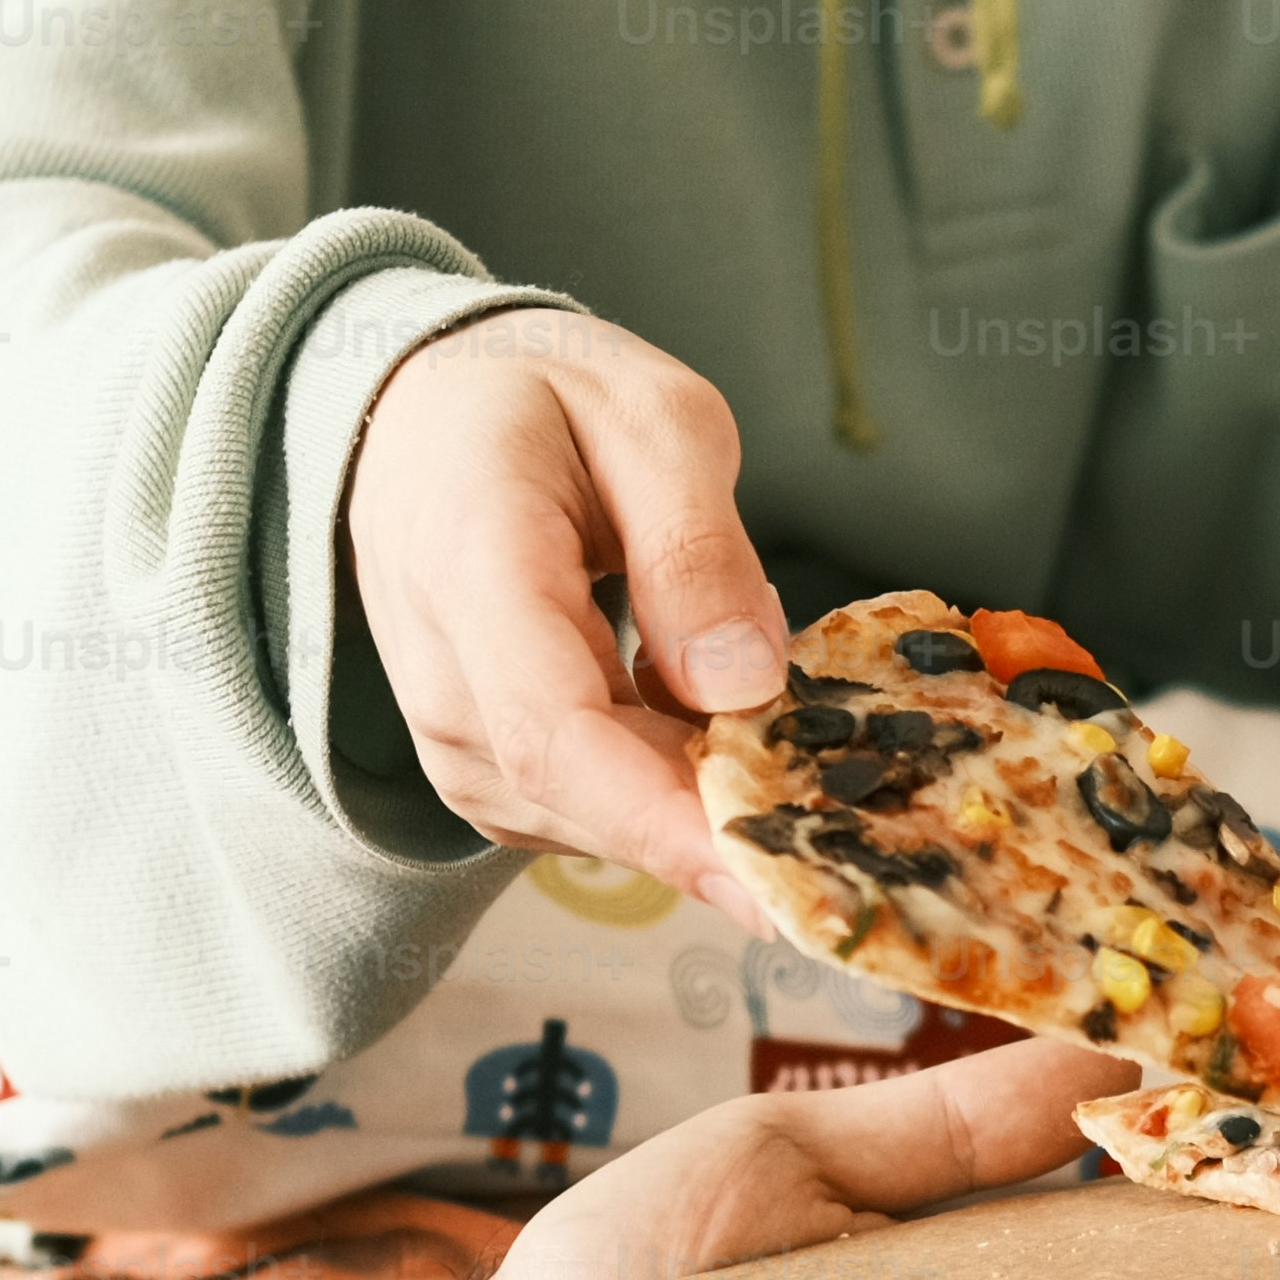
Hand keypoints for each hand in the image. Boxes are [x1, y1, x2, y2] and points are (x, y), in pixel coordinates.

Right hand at [347, 302, 794, 916]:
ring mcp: (453, 734)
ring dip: (705, 799)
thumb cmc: (540, 400)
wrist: (423, 416)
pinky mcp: (487, 765)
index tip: (772, 879)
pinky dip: (674, 788)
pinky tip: (727, 730)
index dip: (665, 822)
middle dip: (722, 826)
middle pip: (585, 795)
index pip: (555, 732)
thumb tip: (744, 687)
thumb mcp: (652, 419)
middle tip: (855, 820)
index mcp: (472, 566)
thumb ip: (696, 548)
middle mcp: (443, 675)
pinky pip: (594, 807)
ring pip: (597, 817)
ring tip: (791, 732)